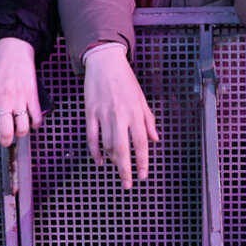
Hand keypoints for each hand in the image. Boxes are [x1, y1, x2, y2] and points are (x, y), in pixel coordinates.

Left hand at [0, 37, 40, 167]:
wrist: (15, 49)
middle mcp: (3, 100)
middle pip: (6, 133)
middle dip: (5, 142)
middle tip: (4, 139)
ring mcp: (19, 98)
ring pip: (22, 129)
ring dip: (20, 135)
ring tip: (17, 130)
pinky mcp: (32, 96)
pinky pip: (36, 119)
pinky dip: (34, 125)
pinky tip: (31, 122)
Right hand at [83, 43, 157, 187]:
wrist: (105, 62)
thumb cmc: (125, 80)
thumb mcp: (141, 98)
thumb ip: (148, 120)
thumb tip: (156, 139)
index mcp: (135, 112)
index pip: (140, 142)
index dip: (142, 161)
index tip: (143, 175)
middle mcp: (119, 115)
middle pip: (122, 149)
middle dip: (125, 170)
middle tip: (128, 184)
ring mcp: (103, 114)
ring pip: (106, 145)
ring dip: (112, 159)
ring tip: (117, 166)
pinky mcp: (90, 112)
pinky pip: (91, 137)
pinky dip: (95, 151)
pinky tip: (99, 161)